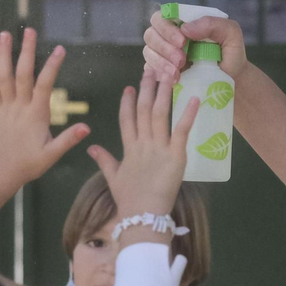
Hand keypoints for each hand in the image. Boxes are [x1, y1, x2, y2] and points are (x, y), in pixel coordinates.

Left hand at [0, 29, 90, 188]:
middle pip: (22, 74)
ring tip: (6, 34)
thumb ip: (68, 140)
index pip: (45, 85)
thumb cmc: (29, 165)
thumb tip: (87, 128)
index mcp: (36, 114)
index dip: (53, 66)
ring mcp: (5, 107)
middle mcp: (19, 107)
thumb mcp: (51, 155)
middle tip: (30, 30)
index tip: (61, 49)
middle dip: (27, 51)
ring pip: (3, 77)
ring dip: (4, 54)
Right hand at [87, 74, 198, 234]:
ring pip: (160, 115)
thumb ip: (105, 160)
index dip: (128, 103)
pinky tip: (193, 98)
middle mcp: (143, 144)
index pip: (127, 120)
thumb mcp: (114, 178)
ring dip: (164, 94)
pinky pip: (181, 131)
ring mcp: (159, 149)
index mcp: (129, 149)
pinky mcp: (175, 156)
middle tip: (151, 69)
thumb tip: (91, 147)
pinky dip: (187, 114)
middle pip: (144, 111)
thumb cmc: (130, 200)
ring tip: (168, 74)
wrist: (142, 216)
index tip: (129, 87)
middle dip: (147, 89)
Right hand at [143, 10, 246, 84]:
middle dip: (164, 47)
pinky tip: (174, 79)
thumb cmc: (231, 54)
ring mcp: (163, 54)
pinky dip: (159, 74)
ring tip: (178, 73)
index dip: (167, 28)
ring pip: (148, 52)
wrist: (231, 80)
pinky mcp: (161, 71)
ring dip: (161, 62)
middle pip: (151, 34)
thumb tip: (186, 28)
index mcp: (183, 22)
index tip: (182, 41)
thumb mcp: (231, 34)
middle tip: (181, 60)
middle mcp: (169, 36)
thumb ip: (213, 24)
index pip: (162, 17)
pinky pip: (150, 69)